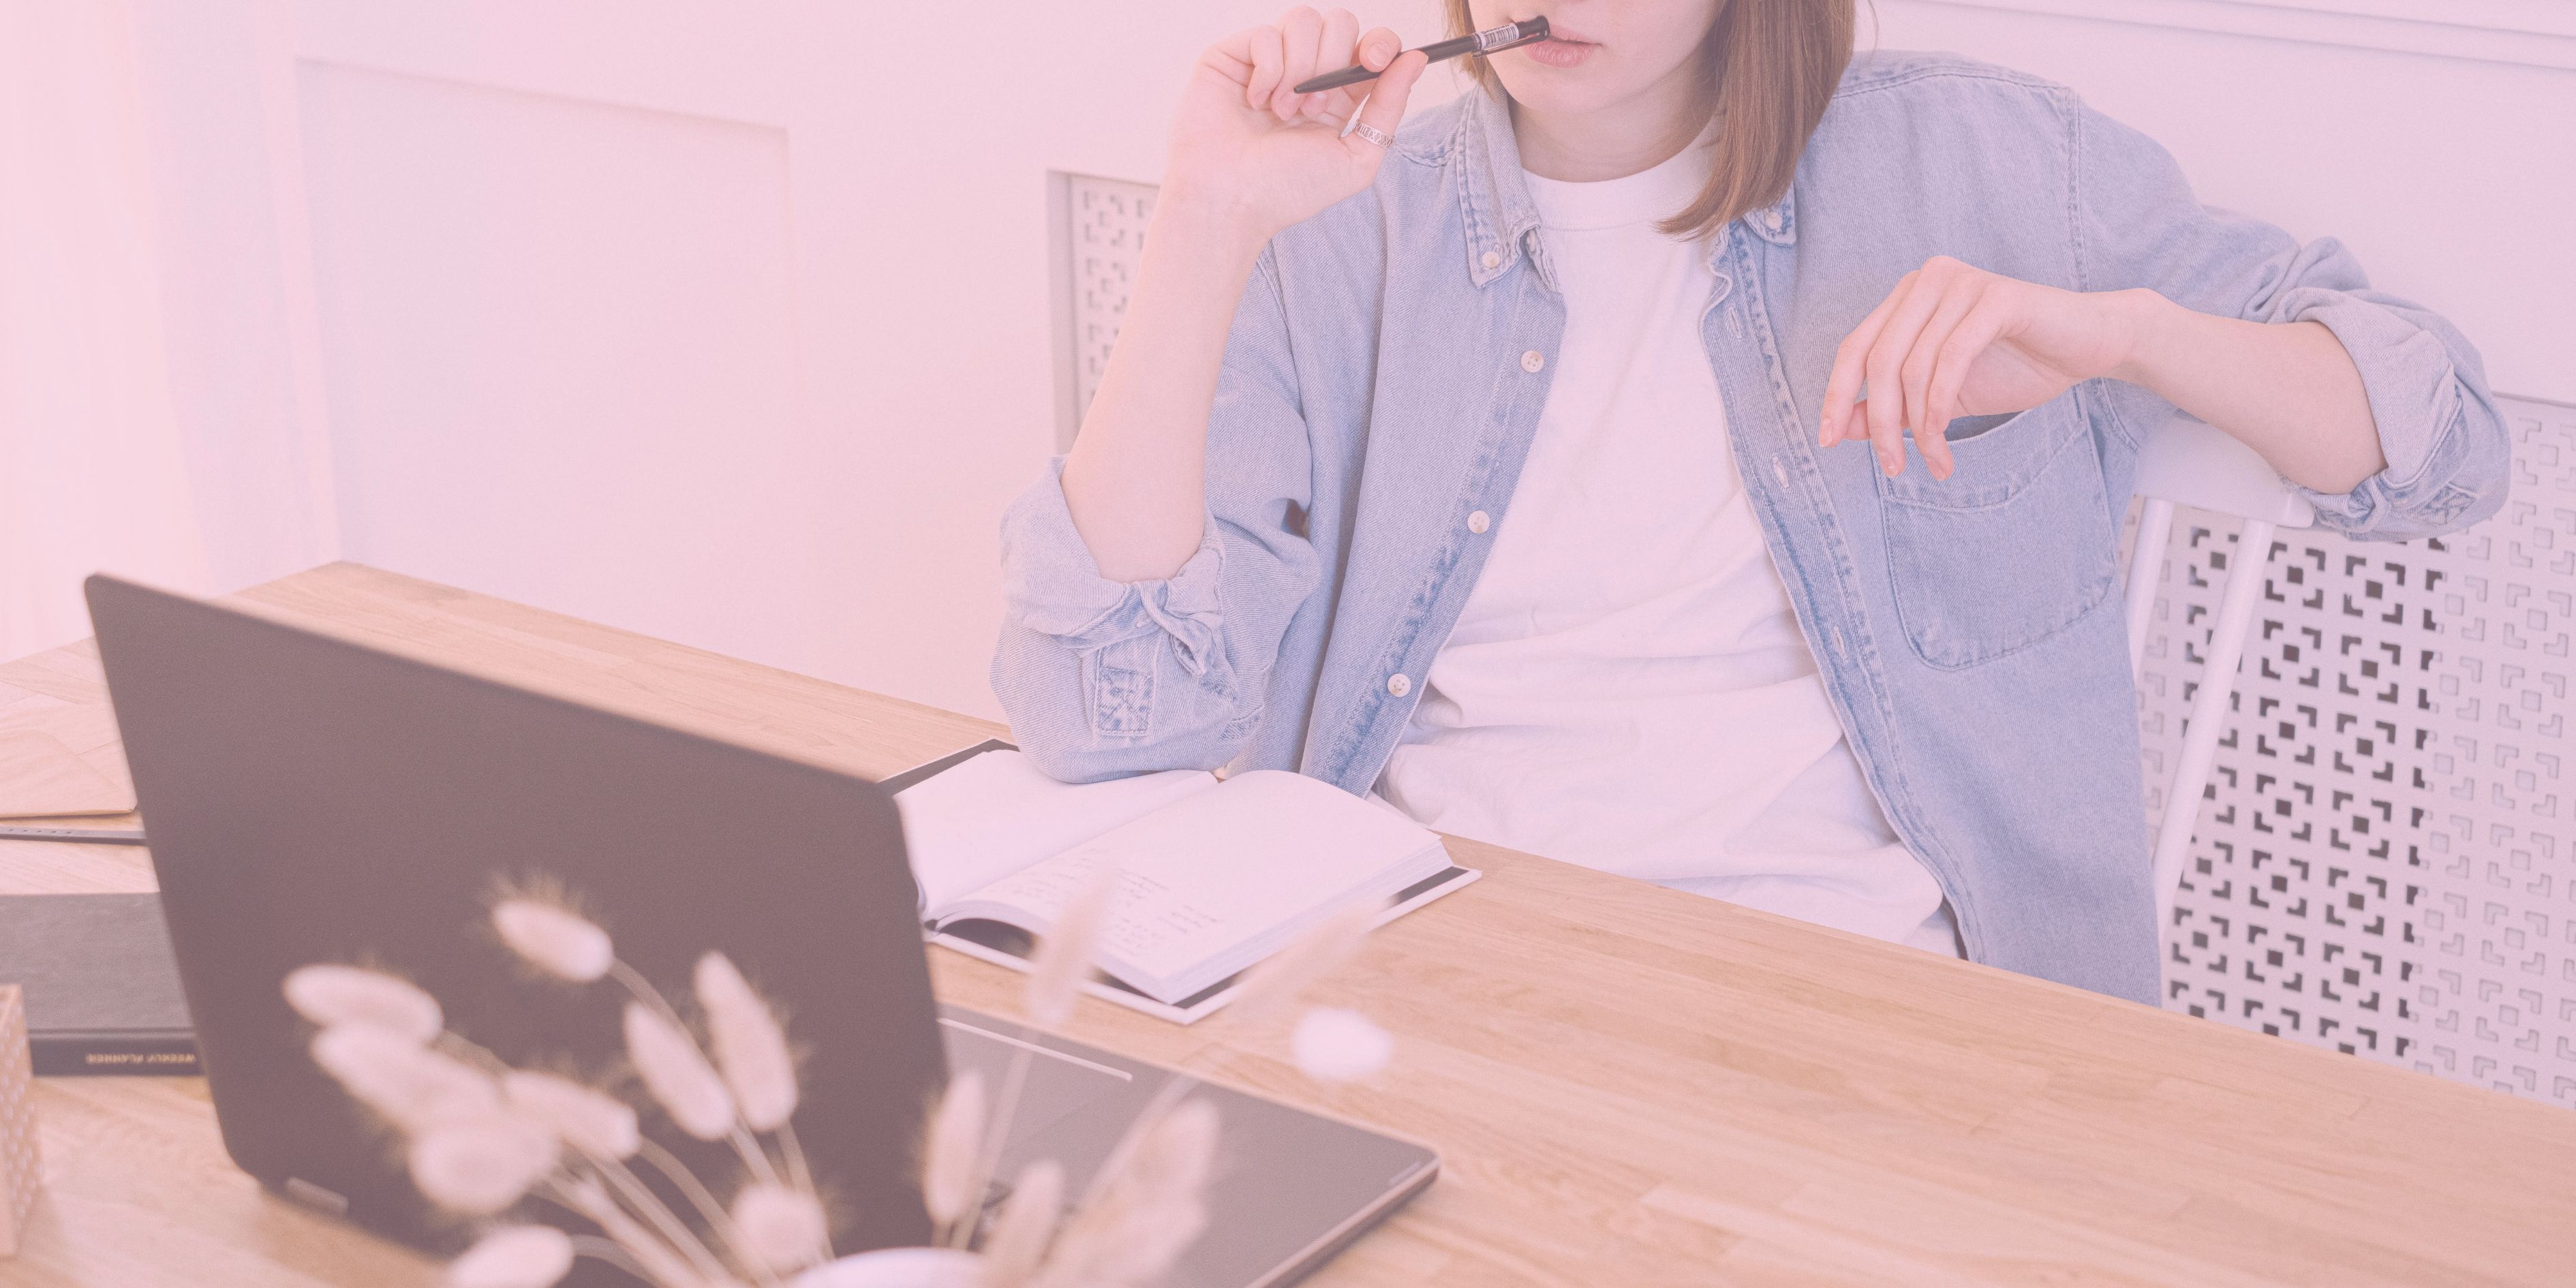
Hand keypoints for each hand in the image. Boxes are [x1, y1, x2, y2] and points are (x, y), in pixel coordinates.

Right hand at [1164, 7, 1430, 241]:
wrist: (1230, 201)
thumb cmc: (1286, 190)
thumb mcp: (1355, 158)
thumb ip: (1389, 107)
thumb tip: (1416, 57)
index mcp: (1338, 95)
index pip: (1370, 45)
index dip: (1380, 44)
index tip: (1376, 61)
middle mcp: (1304, 72)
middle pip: (1340, 22)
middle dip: (1334, 61)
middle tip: (1315, 107)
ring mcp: (1268, 60)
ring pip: (1304, 20)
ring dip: (1300, 69)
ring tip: (1282, 111)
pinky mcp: (1233, 54)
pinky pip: (1265, 34)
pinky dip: (1267, 70)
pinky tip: (1254, 102)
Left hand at [1819, 256, 2151, 479]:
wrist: (2090, 346)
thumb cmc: (2016, 365)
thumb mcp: (1941, 396)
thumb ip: (1891, 406)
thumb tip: (1842, 427)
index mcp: (1907, 297)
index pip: (1855, 348)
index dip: (1837, 396)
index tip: (1829, 441)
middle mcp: (1926, 280)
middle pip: (1879, 361)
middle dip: (1880, 423)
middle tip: (1893, 468)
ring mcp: (1960, 283)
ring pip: (1913, 367)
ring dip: (1919, 427)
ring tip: (1935, 462)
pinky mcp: (1995, 297)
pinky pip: (1950, 360)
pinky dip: (1940, 406)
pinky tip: (1946, 437)